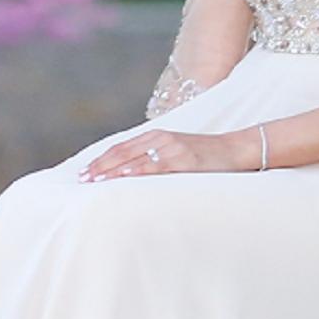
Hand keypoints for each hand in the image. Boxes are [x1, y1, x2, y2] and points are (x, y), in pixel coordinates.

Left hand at [80, 127, 260, 181]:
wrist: (236, 149)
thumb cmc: (207, 156)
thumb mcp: (178, 151)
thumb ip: (157, 156)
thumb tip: (134, 172)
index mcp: (158, 136)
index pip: (121, 148)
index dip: (101, 160)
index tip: (84, 172)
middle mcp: (161, 139)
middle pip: (122, 152)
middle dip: (99, 167)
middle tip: (82, 180)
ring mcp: (172, 149)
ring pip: (133, 159)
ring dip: (110, 171)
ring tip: (94, 182)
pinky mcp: (184, 161)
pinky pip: (155, 167)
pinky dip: (136, 172)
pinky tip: (122, 177)